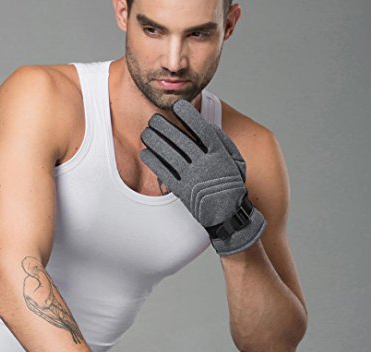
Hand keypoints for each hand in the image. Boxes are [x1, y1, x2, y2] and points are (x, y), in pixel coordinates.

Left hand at [140, 99, 266, 255]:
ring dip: (156, 142)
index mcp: (219, 154)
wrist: (228, 215)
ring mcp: (193, 178)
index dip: (188, 116)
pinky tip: (145, 153)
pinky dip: (154, 162)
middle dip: (165, 127)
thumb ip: (222, 142)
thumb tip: (207, 125)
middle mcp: (205, 164)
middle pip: (181, 140)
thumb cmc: (231, 184)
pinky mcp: (183, 191)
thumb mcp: (236, 161)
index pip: (201, 130)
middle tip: (153, 118)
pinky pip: (165, 174)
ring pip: (170, 155)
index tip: (177, 105)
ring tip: (145, 133)